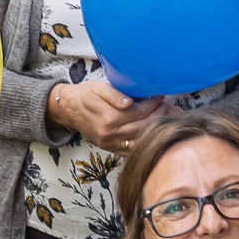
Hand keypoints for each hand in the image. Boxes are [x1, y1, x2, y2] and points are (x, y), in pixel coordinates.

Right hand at [47, 77, 162, 149]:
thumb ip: (115, 94)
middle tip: (170, 108)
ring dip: (156, 131)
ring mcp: (111, 143)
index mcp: (109, 118)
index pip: (140, 112)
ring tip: (165, 120)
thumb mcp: (98, 88)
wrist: (69, 109)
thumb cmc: (85, 95)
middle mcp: (111, 134)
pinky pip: (132, 150)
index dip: (153, 104)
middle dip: (159, 117)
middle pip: (143, 128)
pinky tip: (154, 134)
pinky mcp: (111, 148)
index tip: (161, 96)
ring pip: (141, 141)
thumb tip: (130, 102)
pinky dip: (145, 143)